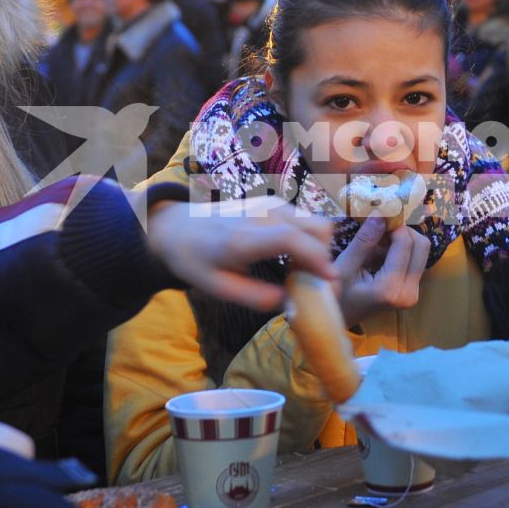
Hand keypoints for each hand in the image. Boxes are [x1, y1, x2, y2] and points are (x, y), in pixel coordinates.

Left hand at [145, 194, 334, 311]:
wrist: (177, 226)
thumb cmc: (195, 260)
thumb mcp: (218, 288)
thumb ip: (256, 297)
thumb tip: (292, 304)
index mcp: (245, 238)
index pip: (292, 240)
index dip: (317, 259)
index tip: (330, 282)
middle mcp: (263, 215)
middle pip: (317, 228)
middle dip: (325, 258)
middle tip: (314, 284)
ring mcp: (271, 205)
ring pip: (316, 223)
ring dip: (318, 249)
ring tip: (301, 273)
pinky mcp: (274, 203)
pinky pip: (306, 220)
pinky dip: (309, 240)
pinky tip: (291, 258)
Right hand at [333, 215, 428, 326]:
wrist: (338, 320)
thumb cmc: (335, 295)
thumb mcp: (345, 266)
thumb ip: (365, 241)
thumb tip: (381, 212)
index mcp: (391, 288)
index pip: (405, 244)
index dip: (395, 224)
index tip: (380, 212)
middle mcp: (409, 293)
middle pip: (421, 246)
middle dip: (403, 231)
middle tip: (380, 225)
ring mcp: (413, 294)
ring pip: (420, 252)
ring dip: (402, 240)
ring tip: (376, 240)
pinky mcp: (412, 291)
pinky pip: (414, 261)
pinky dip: (400, 250)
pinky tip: (379, 252)